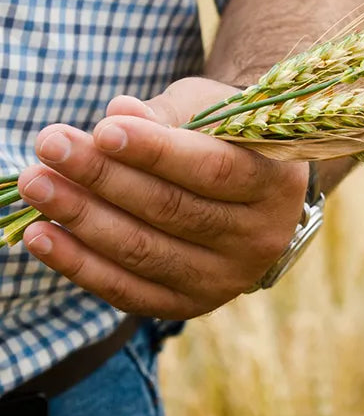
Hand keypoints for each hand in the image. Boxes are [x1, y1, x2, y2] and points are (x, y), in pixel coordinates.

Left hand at [17, 77, 308, 318]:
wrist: (248, 189)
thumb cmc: (221, 136)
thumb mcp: (208, 110)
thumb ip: (166, 115)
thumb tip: (116, 113)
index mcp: (276, 184)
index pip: (214, 170)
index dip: (156, 152)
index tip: (102, 129)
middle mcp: (260, 239)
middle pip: (173, 212)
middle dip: (104, 178)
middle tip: (50, 146)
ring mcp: (226, 280)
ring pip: (146, 253)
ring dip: (82, 219)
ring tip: (36, 184)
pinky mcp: (190, 305)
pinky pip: (129, 291)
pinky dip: (80, 265)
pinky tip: (41, 236)